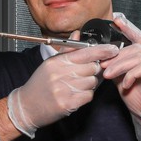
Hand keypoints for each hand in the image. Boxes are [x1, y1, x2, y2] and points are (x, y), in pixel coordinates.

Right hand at [6, 41, 121, 137]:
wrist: (26, 107)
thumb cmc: (39, 85)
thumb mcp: (50, 64)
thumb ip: (67, 50)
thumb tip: (77, 34)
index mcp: (57, 62)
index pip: (85, 52)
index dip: (102, 50)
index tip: (113, 50)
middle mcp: (60, 74)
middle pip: (92, 67)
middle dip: (93, 71)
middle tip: (84, 75)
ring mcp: (63, 89)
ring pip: (92, 82)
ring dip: (89, 84)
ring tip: (76, 86)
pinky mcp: (67, 103)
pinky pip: (88, 95)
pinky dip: (85, 96)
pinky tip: (75, 95)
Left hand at [100, 13, 140, 140]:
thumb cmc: (139, 100)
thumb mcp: (123, 79)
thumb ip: (118, 66)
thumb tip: (103, 57)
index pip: (139, 38)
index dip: (129, 27)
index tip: (117, 19)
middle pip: (135, 48)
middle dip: (116, 56)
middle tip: (102, 65)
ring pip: (138, 57)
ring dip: (120, 65)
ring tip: (108, 74)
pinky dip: (132, 75)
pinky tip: (126, 84)